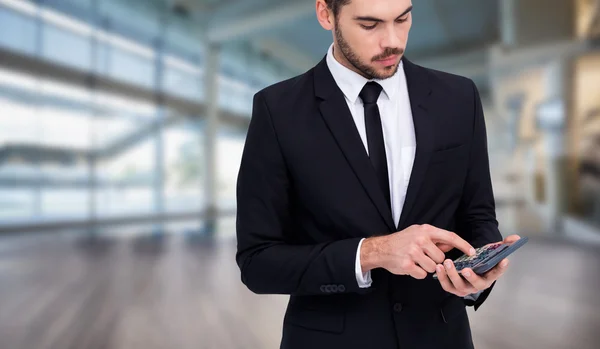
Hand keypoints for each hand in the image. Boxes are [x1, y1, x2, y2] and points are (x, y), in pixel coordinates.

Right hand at [360, 224, 475, 279]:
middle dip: (435, 261)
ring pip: (433, 267)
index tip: (473, 252)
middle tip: (424, 257)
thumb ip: (436, 239)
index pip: (450, 236)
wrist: (381, 248)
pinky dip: (418, 273)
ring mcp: (413, 252)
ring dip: (426, 268)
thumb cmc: (402, 241)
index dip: (463, 245)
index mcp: (425, 230)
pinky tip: (410, 266)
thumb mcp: (418, 233)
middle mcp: (420, 240)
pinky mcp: (407, 264)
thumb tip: (452, 245)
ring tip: (416, 261)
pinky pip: (422, 274)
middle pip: (441, 258)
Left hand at [435, 235, 520, 296]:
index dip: (501, 268)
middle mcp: (478, 285)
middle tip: (466, 269)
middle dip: (471, 277)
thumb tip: (516, 237)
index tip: (504, 260)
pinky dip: (442, 277)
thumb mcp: (490, 253)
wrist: (467, 270)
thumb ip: (502, 245)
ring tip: (447, 262)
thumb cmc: (480, 262)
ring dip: (452, 275)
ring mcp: (465, 288)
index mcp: (489, 277)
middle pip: (476, 284)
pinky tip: (439, 267)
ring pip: (459, 285)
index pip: (497, 273)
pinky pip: (446, 285)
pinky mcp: (452, 288)